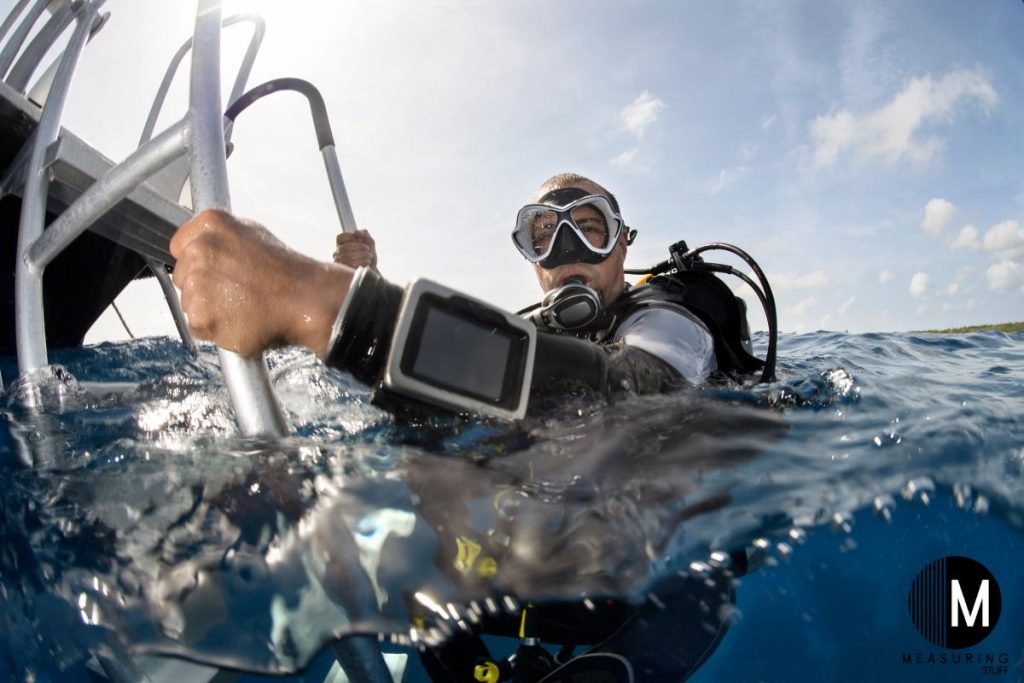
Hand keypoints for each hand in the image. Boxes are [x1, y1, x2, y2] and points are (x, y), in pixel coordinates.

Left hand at [170, 209, 351, 357]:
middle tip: (234, 293)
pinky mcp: (201, 315)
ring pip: (189, 303)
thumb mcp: (252, 235)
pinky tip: (238, 320)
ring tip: (241, 307)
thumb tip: (204, 248)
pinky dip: (215, 330)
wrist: (306, 300)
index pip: (179, 247)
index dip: (198, 263)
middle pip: (182, 276)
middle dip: (203, 286)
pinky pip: (197, 326)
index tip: (216, 272)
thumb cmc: (286, 271)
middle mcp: (198, 250)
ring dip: (209, 309)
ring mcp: (197, 284)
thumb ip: (221, 239)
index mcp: (209, 225)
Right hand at [333, 229, 377, 269]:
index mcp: (342, 244)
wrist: (372, 269)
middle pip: (345, 247)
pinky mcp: (344, 271)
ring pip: (348, 256)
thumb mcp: (370, 242)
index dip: (351, 237)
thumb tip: (356, 232)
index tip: (361, 240)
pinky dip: (361, 262)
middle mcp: (338, 252)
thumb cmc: (368, 255)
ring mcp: (339, 262)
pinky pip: (350, 265)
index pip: (340, 237)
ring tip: (369, 256)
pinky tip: (367, 262)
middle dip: (359, 246)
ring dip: (362, 255)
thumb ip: (365, 234)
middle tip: (368, 249)